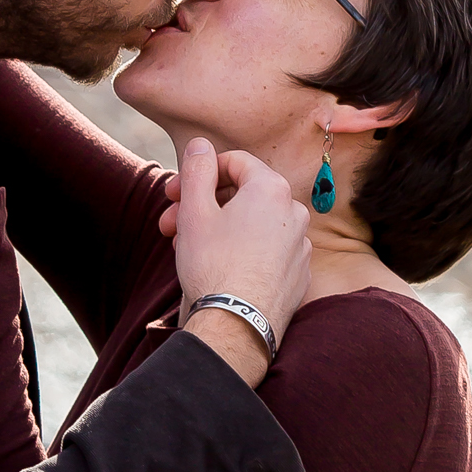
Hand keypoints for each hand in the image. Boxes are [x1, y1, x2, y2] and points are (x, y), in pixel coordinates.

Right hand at [171, 142, 309, 376]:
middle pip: (242, 195)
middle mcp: (294, 213)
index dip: (198, 173)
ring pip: (252, 225)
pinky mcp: (298, 275)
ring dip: (218, 229)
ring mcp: (300, 246)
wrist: (236, 326)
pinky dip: (241, 252)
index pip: (234, 162)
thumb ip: (198, 170)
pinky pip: (266, 252)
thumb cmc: (213, 266)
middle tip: (171, 224)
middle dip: (202, 205)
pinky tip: (216, 268)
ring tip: (186, 249)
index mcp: (272, 189)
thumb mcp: (195, 210)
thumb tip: (201, 145)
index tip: (173, 192)